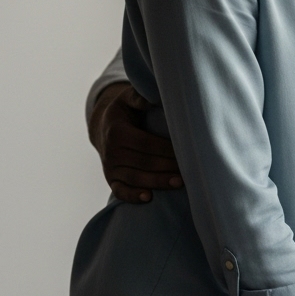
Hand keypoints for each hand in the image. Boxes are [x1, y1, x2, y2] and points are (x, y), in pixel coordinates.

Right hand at [88, 82, 181, 202]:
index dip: (166, 149)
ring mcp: (110, 167)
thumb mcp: (128, 99)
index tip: (187, 151)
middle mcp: (111, 151)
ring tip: (179, 183)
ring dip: (157, 182)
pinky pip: (120, 191)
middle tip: (191, 171)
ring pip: (135, 178)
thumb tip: (153, 98)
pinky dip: (133, 196)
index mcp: (117, 131)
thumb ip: (139, 97)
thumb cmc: (126, 111)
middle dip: (167, 167)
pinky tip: (149, 198)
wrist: (104, 127)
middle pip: (143, 162)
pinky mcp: (111, 179)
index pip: (145, 143)